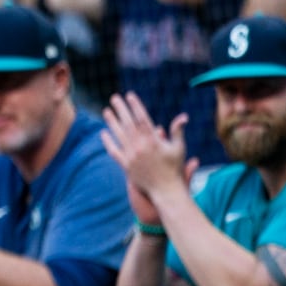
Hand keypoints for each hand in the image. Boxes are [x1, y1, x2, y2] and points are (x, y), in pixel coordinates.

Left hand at [100, 94, 195, 216]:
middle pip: (128, 124)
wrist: (166, 191)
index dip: (135, 106)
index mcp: (154, 141)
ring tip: (106, 110)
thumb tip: (183, 116)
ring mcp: (132, 157)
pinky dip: (108, 142)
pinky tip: (103, 133)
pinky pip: (114, 151)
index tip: (130, 95)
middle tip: (115, 98)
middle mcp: (141, 147)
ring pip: (119, 135)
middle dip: (121, 109)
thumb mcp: (178, 148)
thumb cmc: (174, 168)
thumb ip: (177, 131)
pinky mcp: (126, 166)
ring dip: (112, 122)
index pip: (142, 118)